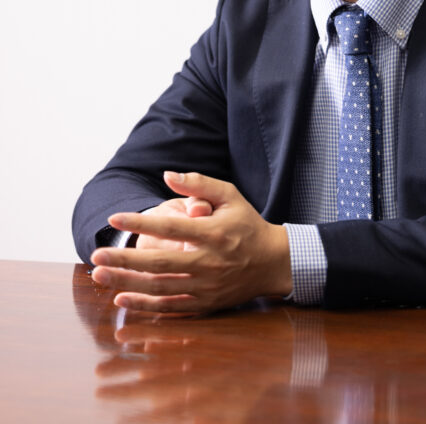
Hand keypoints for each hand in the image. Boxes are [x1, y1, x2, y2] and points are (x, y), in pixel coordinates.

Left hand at [91, 171, 292, 314]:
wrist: (272, 262)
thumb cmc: (247, 224)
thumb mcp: (230, 196)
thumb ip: (199, 184)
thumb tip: (167, 175)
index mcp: (214, 232)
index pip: (171, 228)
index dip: (141, 223)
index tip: (115, 217)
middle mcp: (209, 262)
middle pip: (160, 263)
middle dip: (124, 261)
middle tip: (95, 256)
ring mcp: (206, 286)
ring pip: (160, 288)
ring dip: (126, 283)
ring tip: (99, 276)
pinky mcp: (205, 303)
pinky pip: (169, 307)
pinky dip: (144, 305)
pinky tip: (120, 300)